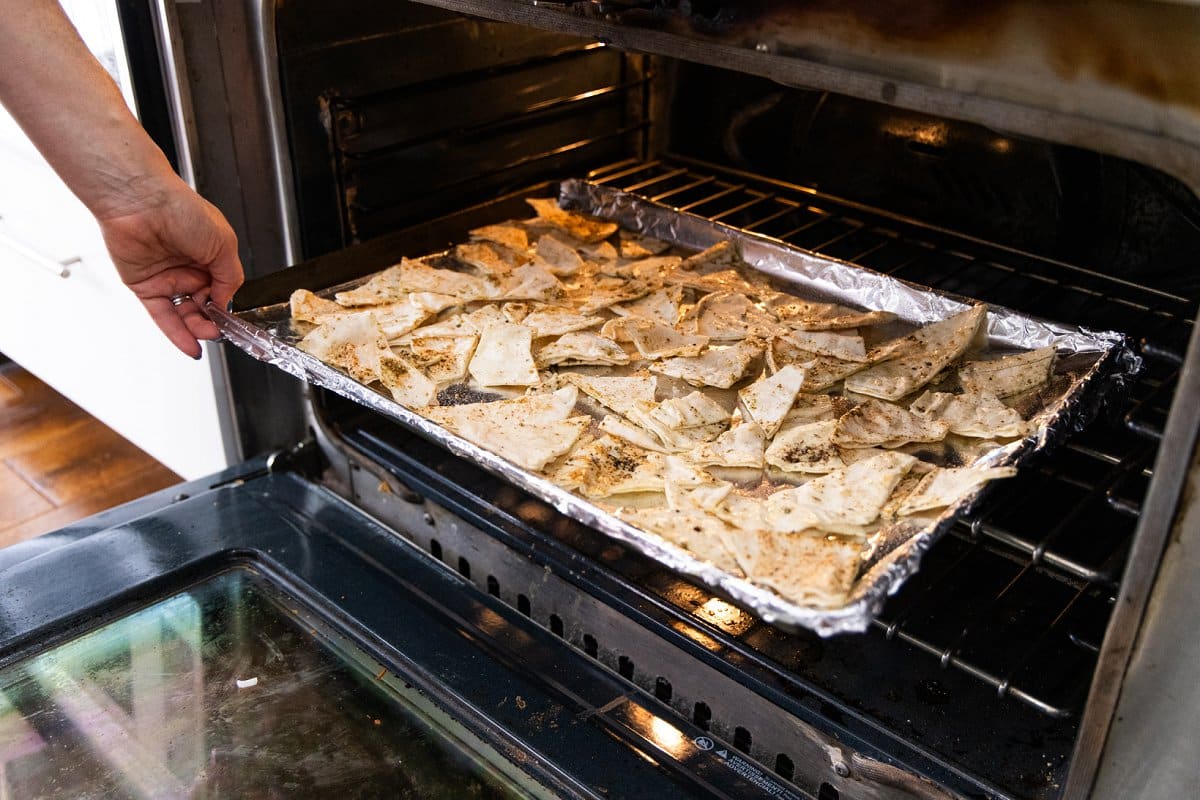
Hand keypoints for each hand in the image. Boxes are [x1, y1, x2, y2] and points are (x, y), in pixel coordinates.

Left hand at [98, 175, 243, 358]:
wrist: (140, 202)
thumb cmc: (180, 209)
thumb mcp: (223, 244)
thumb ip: (229, 278)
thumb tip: (225, 302)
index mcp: (209, 255)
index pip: (222, 290)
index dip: (226, 307)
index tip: (231, 321)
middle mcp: (188, 267)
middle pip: (204, 305)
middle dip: (212, 321)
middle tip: (218, 330)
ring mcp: (166, 278)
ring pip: (184, 313)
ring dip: (196, 329)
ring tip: (206, 336)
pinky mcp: (145, 286)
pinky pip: (163, 316)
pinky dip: (176, 333)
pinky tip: (190, 345)